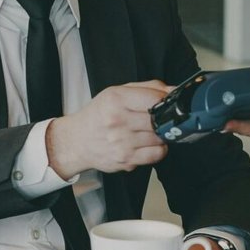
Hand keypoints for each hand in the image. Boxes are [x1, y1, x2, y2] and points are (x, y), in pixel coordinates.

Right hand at [46, 80, 170, 176]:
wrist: (77, 141)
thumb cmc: (98, 115)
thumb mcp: (117, 92)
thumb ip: (147, 88)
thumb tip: (173, 90)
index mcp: (116, 100)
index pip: (154, 99)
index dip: (166, 100)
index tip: (166, 102)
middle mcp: (118, 122)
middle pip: (159, 119)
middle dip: (164, 118)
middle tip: (159, 117)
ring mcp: (122, 143)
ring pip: (160, 138)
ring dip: (162, 134)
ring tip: (151, 130)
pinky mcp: (126, 160)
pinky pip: (156, 155)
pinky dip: (159, 149)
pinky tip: (149, 143)